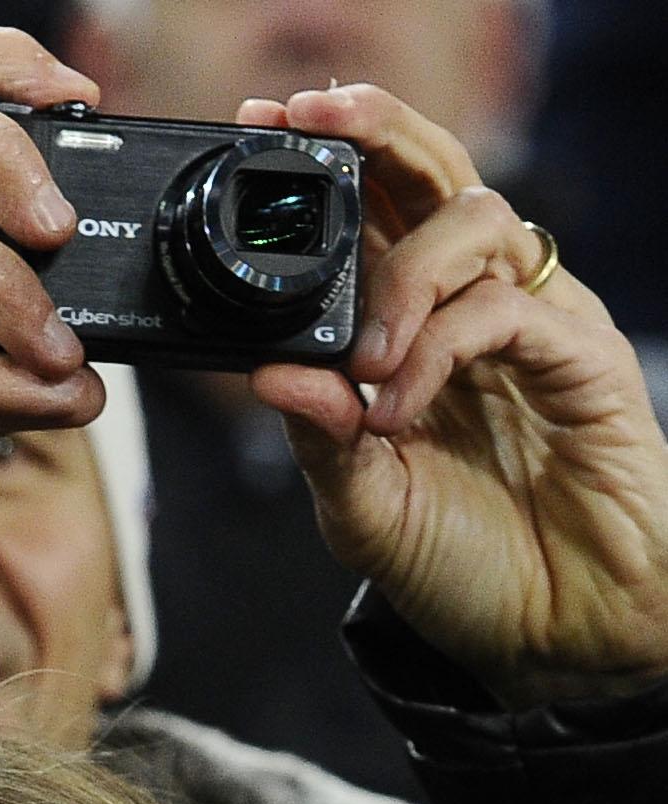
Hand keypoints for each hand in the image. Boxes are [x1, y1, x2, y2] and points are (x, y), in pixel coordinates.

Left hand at [241, 83, 667, 705]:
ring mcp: (537, 327)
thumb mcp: (364, 507)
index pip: (381, 210)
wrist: (551, 637)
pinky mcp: (581, 359)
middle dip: (373, 130)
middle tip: (307, 123)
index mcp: (421, 330)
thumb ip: (319, 440)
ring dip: (402, 279)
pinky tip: (398, 404)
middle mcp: (479, 309)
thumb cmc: (466, 566)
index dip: (331, 156)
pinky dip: (441, 345)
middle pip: (438, 173)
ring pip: (477, 223)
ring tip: (363, 366)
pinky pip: (508, 309)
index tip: (264, 127)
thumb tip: (264, 375)